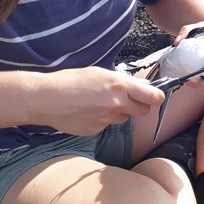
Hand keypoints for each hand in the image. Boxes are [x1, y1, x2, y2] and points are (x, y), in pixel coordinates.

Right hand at [32, 67, 164, 135]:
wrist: (46, 99)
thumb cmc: (71, 81)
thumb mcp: (100, 73)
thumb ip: (123, 81)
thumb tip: (141, 87)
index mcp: (120, 85)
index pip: (154, 96)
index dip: (157, 97)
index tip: (156, 96)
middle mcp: (117, 104)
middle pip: (143, 111)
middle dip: (139, 105)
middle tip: (127, 99)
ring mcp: (107, 120)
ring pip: (123, 118)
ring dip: (118, 112)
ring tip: (98, 103)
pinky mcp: (96, 131)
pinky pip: (106, 126)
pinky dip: (101, 120)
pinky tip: (87, 112)